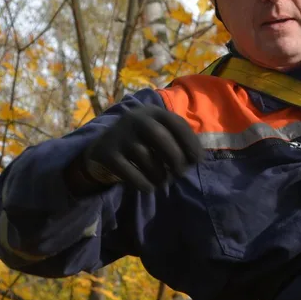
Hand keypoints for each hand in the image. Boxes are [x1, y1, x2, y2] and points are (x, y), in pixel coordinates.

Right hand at [65, 105, 202, 194]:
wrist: (102, 149)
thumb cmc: (141, 143)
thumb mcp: (158, 133)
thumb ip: (178, 141)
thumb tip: (198, 158)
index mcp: (152, 112)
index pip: (176, 123)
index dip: (190, 143)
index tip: (197, 161)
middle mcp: (135, 119)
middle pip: (160, 138)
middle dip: (175, 159)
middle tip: (180, 173)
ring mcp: (120, 135)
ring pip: (146, 157)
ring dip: (160, 175)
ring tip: (162, 181)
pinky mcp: (108, 154)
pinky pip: (130, 172)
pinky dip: (143, 183)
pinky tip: (148, 187)